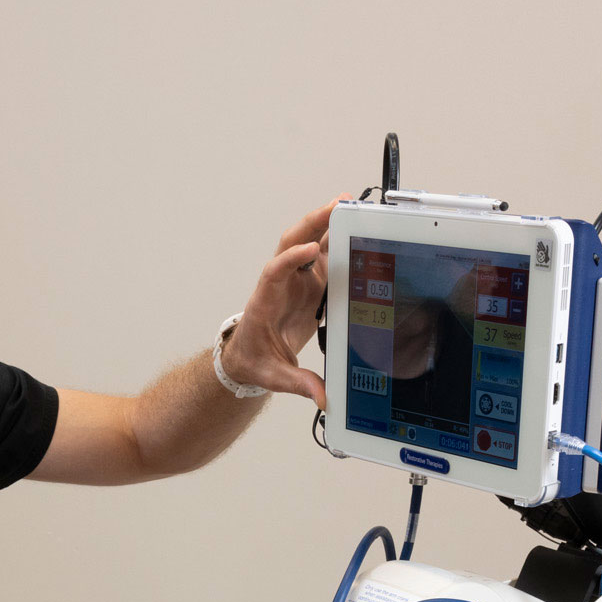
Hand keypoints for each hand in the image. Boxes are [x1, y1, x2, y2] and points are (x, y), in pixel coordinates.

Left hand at [219, 196, 351, 407]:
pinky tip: (355, 227)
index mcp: (266, 302)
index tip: (309, 250)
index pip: (275, 271)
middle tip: (336, 206)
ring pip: (308, 242)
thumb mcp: (273, 376)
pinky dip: (336, 239)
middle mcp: (280, 285)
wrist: (247, 357)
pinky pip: (322, 256)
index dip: (291, 259)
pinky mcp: (308, 284)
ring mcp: (295, 280)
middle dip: (312, 223)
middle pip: (292, 244)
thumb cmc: (254, 361)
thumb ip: (298, 384)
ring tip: (348, 205)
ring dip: (325, 223)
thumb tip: (322, 396)